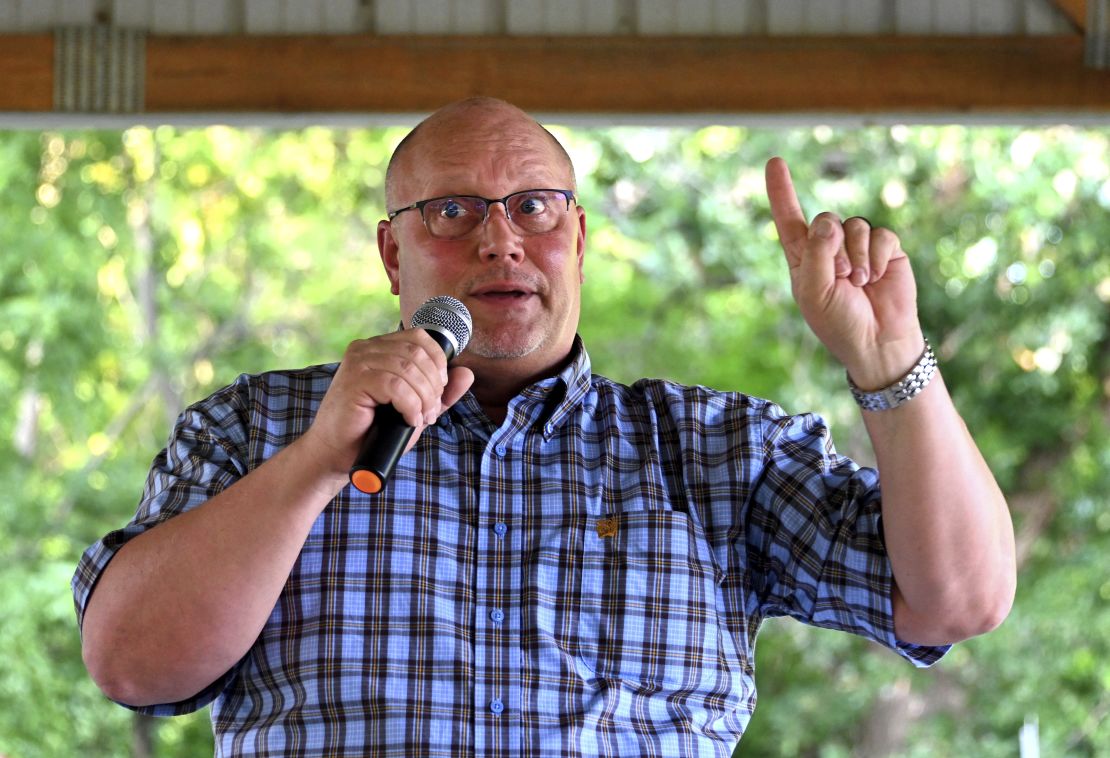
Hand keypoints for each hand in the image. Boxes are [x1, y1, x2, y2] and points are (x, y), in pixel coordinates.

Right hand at [299, 329, 473, 482]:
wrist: (337, 455)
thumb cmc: (374, 432)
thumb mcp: (416, 408)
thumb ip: (441, 392)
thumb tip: (468, 373)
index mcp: (379, 347)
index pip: (420, 338)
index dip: (438, 362)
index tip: (439, 390)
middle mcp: (366, 348)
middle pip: (418, 353)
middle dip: (433, 385)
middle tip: (430, 412)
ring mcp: (358, 362)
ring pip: (409, 369)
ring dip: (424, 397)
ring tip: (421, 418)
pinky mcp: (354, 380)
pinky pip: (396, 385)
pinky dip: (410, 404)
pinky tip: (409, 419)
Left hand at [765, 157, 924, 388]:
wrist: (878, 341)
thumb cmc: (839, 322)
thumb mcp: (815, 291)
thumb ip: (816, 253)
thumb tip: (829, 221)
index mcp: (803, 258)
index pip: (789, 219)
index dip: (781, 191)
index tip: (774, 162)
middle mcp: (829, 247)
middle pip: (825, 219)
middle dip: (832, 247)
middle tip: (840, 278)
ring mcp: (858, 246)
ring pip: (855, 225)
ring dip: (856, 256)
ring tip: (859, 284)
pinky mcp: (885, 249)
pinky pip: (881, 234)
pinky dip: (876, 256)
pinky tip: (876, 278)